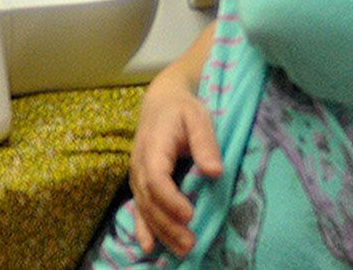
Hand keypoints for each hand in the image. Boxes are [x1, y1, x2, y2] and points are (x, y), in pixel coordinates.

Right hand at [128, 72, 223, 256]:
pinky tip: (149, 247)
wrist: (161, 102)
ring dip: (162, 231)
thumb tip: (215, 172)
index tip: (190, 214)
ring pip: (146, 209)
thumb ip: (205, 144)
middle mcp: (140, 166)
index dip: (171, 199)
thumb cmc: (183, 109)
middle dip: (169, 225)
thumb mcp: (198, 118)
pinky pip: (139, 208)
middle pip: (150, 201)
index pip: (157, 179)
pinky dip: (144, 228)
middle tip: (190, 243)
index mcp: (153, 148)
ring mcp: (137, 176)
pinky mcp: (140, 183)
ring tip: (182, 249)